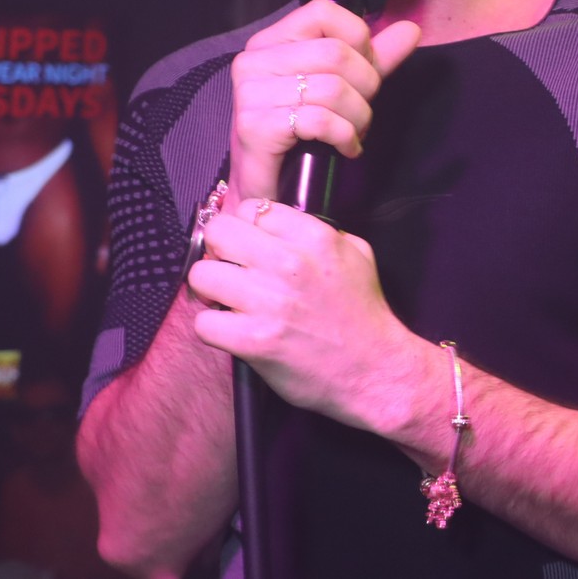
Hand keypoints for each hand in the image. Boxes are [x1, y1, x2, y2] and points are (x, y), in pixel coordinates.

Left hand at [188, 197, 430, 433]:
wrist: (375, 371)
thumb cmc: (363, 313)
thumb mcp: (356, 253)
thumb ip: (317, 230)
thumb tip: (275, 224)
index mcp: (313, 237)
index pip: (251, 208)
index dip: (246, 228)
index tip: (250, 248)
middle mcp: (289, 263)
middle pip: (218, 232)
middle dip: (219, 251)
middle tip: (230, 271)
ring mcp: (269, 302)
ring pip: (201, 275)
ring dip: (210, 290)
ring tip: (228, 302)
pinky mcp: (254, 341)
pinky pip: (204, 323)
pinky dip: (213, 329)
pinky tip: (232, 332)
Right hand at [228, 0, 420, 200]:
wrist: (267, 189)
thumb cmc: (302, 137)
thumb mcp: (344, 90)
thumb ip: (374, 58)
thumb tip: (411, 29)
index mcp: (270, 42)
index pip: (323, 11)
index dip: (358, 40)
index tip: (363, 71)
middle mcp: (253, 60)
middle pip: (335, 53)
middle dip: (365, 87)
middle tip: (361, 114)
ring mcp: (249, 93)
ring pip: (332, 88)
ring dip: (358, 117)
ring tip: (354, 134)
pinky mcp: (254, 126)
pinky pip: (319, 120)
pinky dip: (345, 136)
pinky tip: (347, 149)